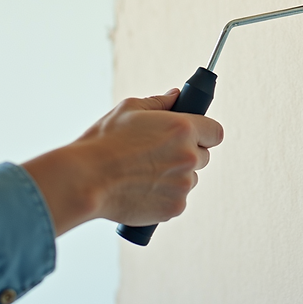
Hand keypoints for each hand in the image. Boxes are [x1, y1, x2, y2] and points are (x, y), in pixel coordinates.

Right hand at [21, 89, 223, 235]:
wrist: (86, 180)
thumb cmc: (104, 142)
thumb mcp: (129, 109)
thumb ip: (160, 102)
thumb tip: (176, 96)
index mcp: (183, 128)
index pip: (215, 132)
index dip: (204, 132)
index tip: (194, 135)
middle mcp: (189, 156)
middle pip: (204, 156)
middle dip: (187, 154)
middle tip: (158, 154)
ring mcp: (183, 184)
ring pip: (190, 179)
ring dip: (175, 176)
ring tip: (144, 173)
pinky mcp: (175, 207)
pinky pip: (178, 200)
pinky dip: (165, 197)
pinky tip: (142, 190)